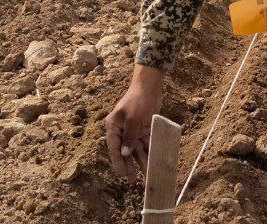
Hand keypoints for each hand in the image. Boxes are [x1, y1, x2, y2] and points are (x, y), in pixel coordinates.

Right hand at [104, 64, 164, 178]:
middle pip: (125, 151)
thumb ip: (130, 137)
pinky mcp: (144, 129)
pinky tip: (153, 161)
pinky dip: (149, 151)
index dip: (118, 162)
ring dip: (141, 161)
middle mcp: (122, 130)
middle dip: (129, 165)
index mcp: (113, 126)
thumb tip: (125, 154)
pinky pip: (146, 143)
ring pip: (137, 149)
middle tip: (132, 180)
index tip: (121, 174)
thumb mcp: (133, 119)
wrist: (150, 87)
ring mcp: (133, 130)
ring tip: (146, 175)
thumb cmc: (138, 100)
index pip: (114, 147)